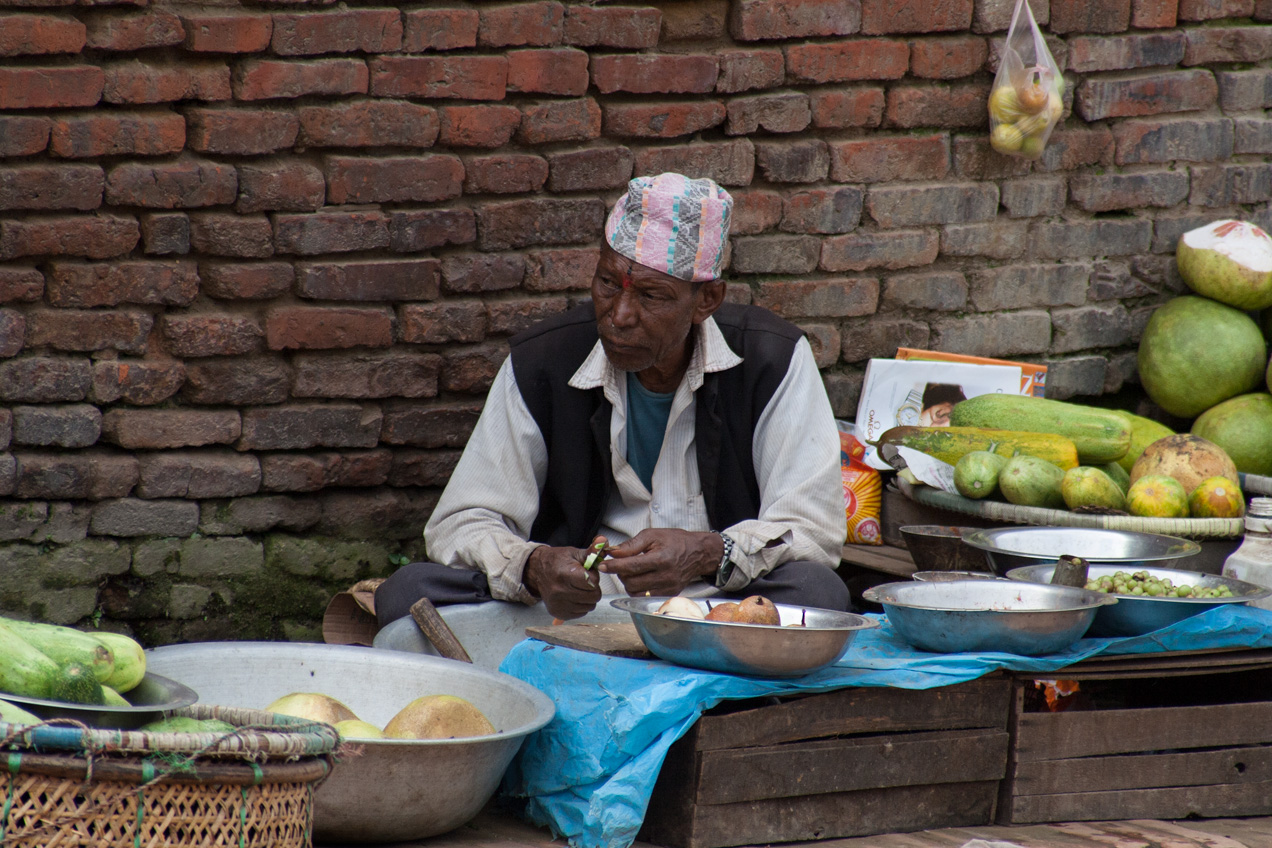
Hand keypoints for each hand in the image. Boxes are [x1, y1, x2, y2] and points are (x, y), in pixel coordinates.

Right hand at [523, 541, 603, 620]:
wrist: (537, 571)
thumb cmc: (558, 561)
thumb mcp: (574, 553)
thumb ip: (592, 551)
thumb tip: (604, 540)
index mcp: (565, 575)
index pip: (593, 583)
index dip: (594, 577)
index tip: (587, 572)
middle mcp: (560, 592)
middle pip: (593, 596)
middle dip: (593, 588)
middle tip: (584, 581)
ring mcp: (559, 604)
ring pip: (589, 606)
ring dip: (588, 597)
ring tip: (578, 588)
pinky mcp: (558, 613)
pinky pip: (581, 613)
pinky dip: (581, 605)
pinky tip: (573, 596)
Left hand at [599, 529, 720, 596]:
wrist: (698, 553)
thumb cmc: (676, 541)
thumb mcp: (653, 535)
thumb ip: (631, 545)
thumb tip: (613, 552)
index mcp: (661, 559)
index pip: (631, 566)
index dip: (614, 566)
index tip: (602, 565)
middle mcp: (665, 576)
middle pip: (631, 582)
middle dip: (620, 573)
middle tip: (621, 564)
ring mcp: (668, 588)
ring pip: (636, 592)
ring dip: (628, 582)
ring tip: (632, 571)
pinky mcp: (669, 594)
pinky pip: (645, 596)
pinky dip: (638, 589)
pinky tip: (640, 578)